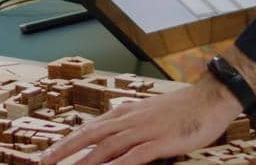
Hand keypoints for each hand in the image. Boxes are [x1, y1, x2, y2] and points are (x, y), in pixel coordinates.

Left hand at [41, 78, 239, 163]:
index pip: (90, 127)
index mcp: (127, 112)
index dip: (68, 140)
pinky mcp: (161, 140)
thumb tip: (112, 136)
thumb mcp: (151, 113)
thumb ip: (131, 123)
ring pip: (107, 146)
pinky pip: (135, 155)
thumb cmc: (184, 108)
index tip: (49, 152)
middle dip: (65, 149)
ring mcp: (145, 129)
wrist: (212, 97)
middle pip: (91, 134)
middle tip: (44, 162)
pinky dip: (118, 164)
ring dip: (85, 160)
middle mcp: (131, 119)